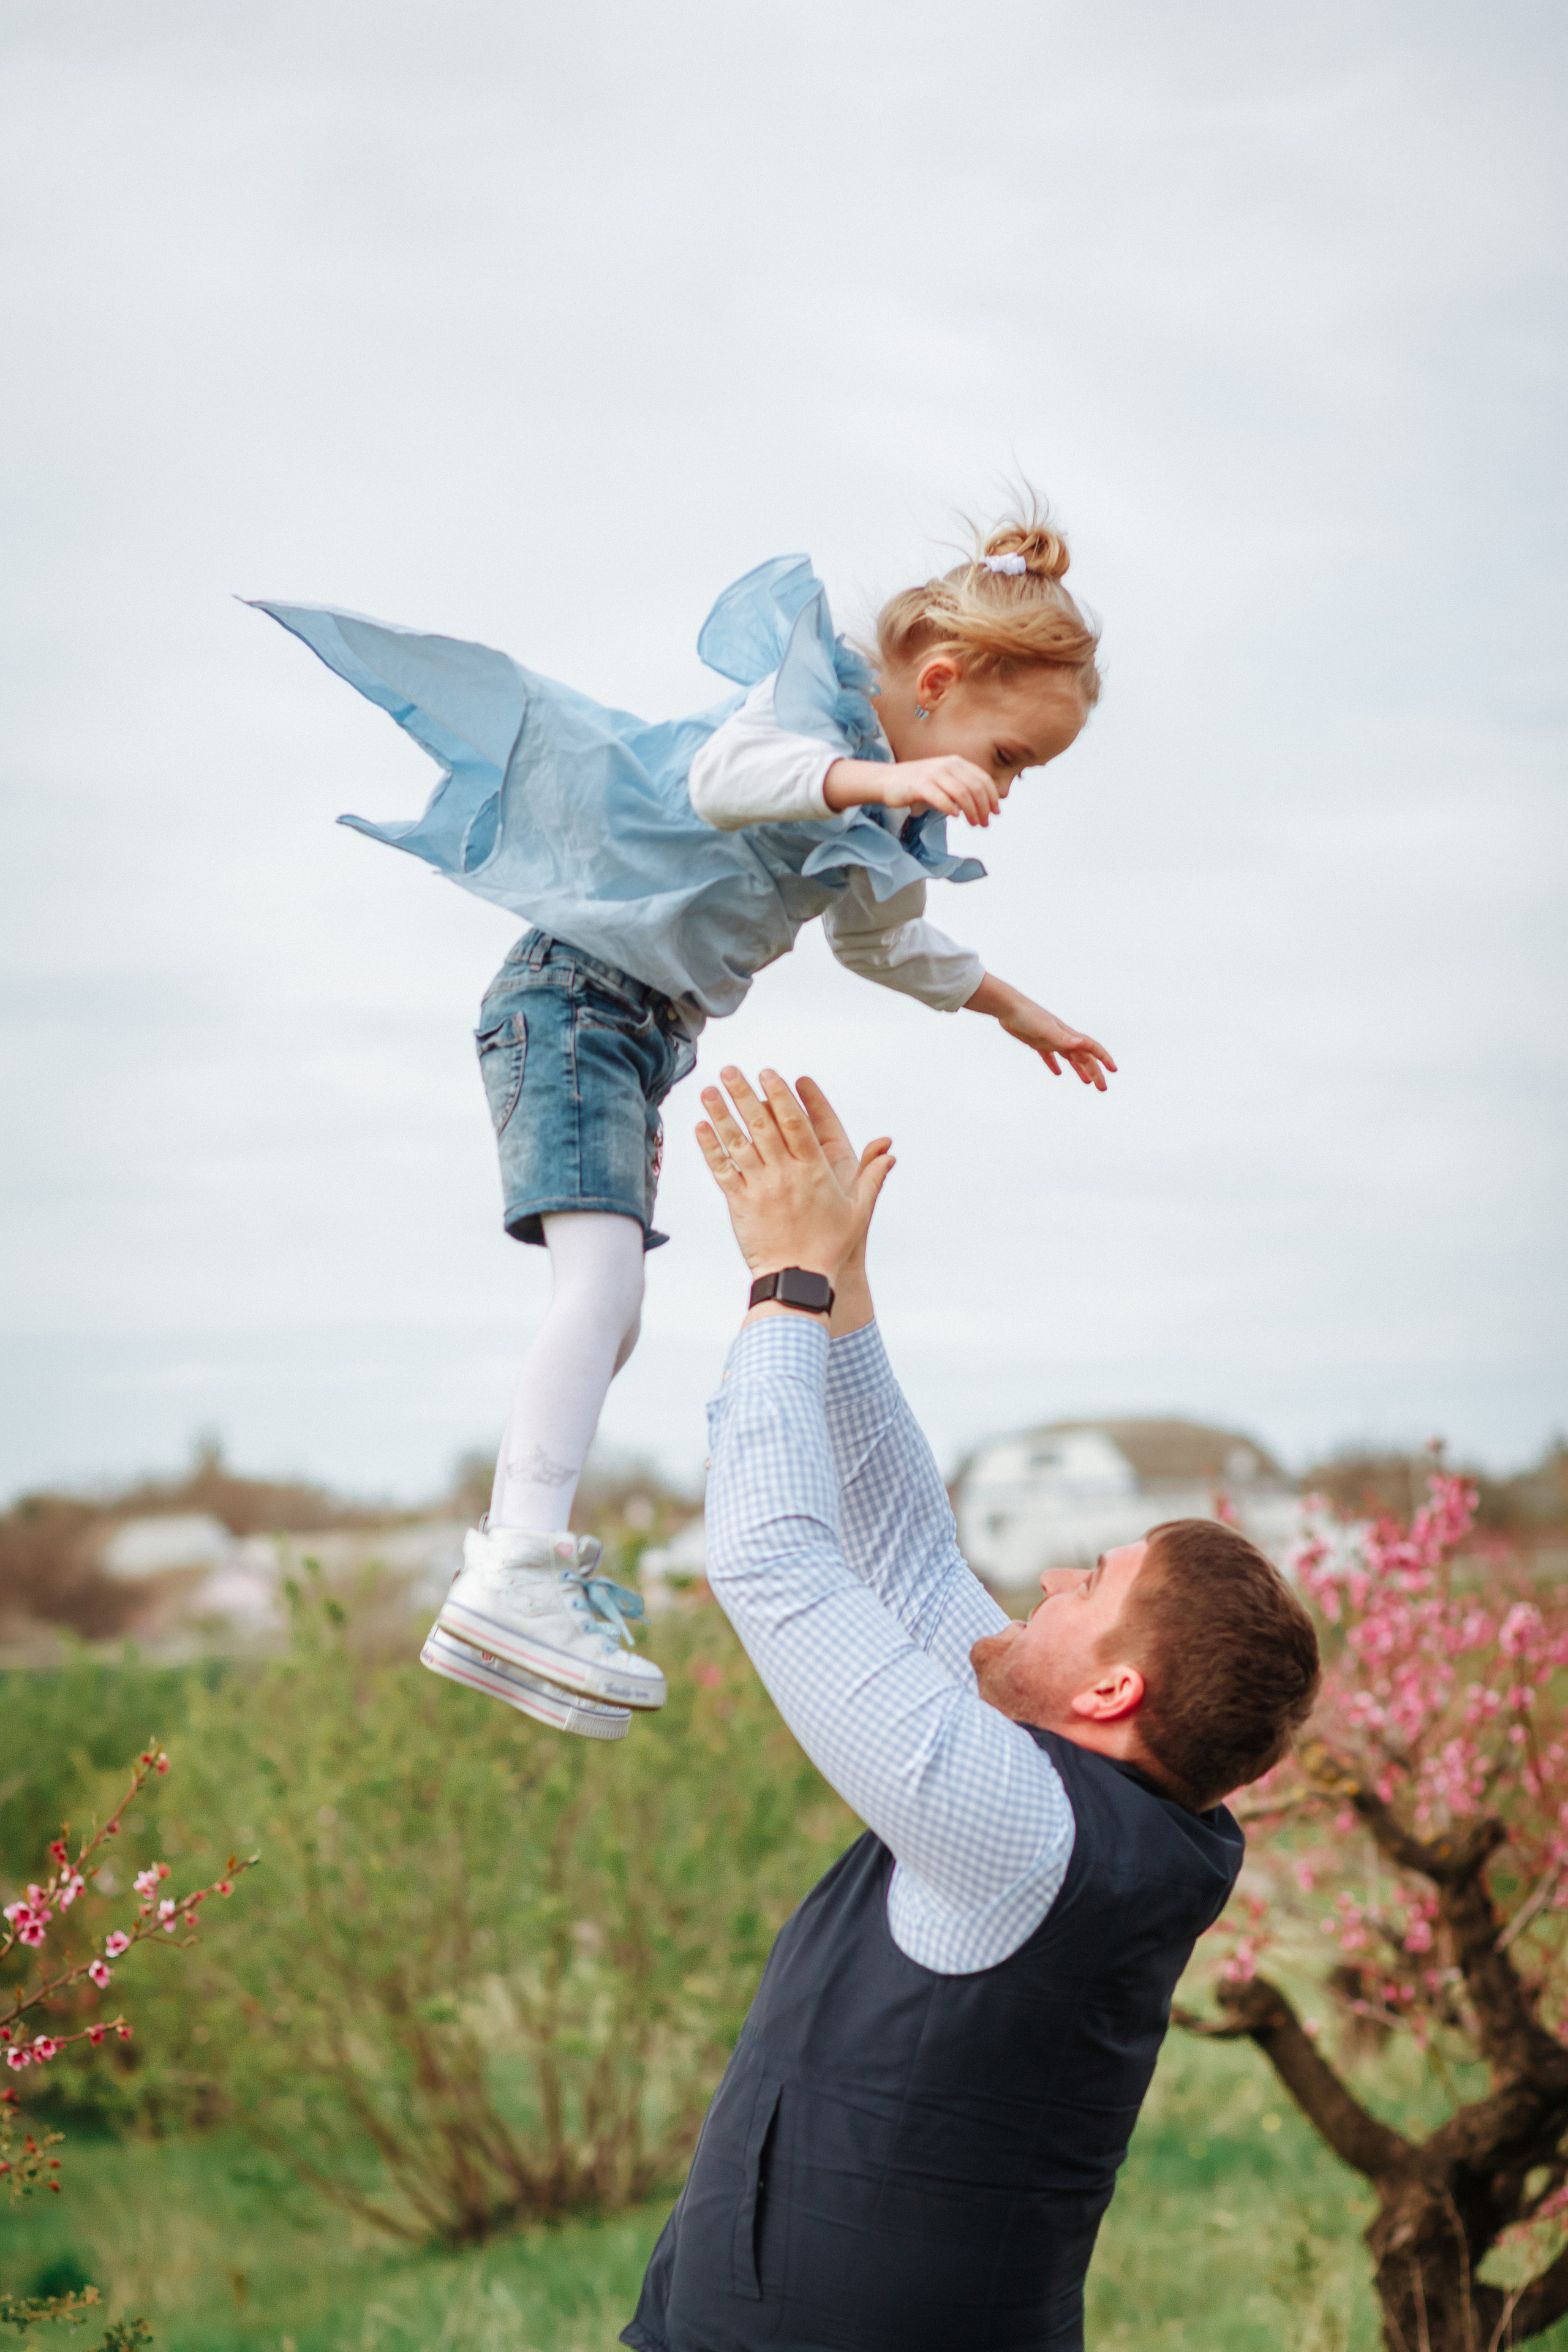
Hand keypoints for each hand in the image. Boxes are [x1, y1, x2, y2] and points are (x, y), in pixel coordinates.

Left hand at [695, 1068, 894, 1296]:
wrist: (798, 1278)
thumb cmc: (830, 1247)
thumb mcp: (858, 1211)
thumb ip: (872, 1177)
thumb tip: (889, 1151)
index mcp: (814, 1171)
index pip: (795, 1124)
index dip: (781, 1096)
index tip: (769, 1073)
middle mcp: (785, 1174)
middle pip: (762, 1126)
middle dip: (745, 1094)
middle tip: (731, 1070)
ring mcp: (760, 1188)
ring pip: (738, 1143)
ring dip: (722, 1114)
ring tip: (709, 1090)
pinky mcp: (740, 1204)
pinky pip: (723, 1170)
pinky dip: (711, 1148)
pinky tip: (701, 1127)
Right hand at [824, 755, 1001, 828]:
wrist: (888, 780)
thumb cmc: (918, 784)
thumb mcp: (944, 780)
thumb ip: (962, 787)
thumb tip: (984, 804)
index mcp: (956, 762)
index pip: (982, 778)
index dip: (992, 797)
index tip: (995, 812)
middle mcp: (946, 765)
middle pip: (975, 787)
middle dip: (984, 807)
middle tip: (985, 823)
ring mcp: (933, 774)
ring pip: (962, 793)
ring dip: (971, 811)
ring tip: (974, 824)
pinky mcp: (920, 785)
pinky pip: (941, 797)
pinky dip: (951, 808)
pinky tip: (955, 816)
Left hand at [963, 973, 1116, 1088]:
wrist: (1007, 1008)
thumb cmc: (1027, 1016)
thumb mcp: (1046, 1029)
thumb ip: (1063, 1038)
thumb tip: (1080, 1043)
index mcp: (1068, 1035)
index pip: (1091, 1048)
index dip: (1104, 1059)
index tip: (1114, 1071)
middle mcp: (1063, 1038)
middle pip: (1084, 1058)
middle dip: (1095, 1072)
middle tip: (1102, 1088)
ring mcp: (1051, 1040)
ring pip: (1070, 1058)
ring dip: (1080, 1070)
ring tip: (1088, 1083)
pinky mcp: (1037, 1042)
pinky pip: (1050, 1057)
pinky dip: (1055, 1065)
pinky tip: (1057, 1073)